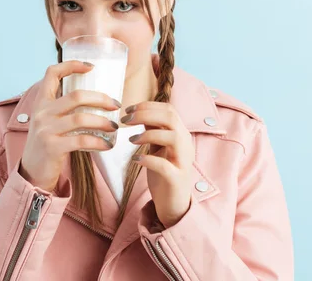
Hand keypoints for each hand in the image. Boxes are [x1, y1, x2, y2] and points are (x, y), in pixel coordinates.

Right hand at [19, 60, 121, 191]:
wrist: (32, 171)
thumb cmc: (48, 143)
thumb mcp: (49, 120)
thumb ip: (63, 108)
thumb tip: (96, 98)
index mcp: (41, 102)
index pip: (51, 74)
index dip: (71, 65)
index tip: (91, 67)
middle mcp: (41, 113)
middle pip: (76, 96)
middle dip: (101, 98)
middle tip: (116, 105)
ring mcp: (45, 130)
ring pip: (81, 118)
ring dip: (103, 122)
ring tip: (113, 126)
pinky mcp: (52, 147)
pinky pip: (81, 141)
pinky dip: (98, 142)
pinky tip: (107, 144)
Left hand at [121, 102, 194, 227]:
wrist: (174, 204)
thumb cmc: (164, 174)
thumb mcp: (158, 147)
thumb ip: (153, 130)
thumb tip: (138, 112)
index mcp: (181, 134)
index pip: (169, 110)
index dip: (148, 106)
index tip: (128, 110)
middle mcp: (186, 145)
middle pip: (171, 118)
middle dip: (146, 114)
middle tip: (126, 120)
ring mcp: (183, 162)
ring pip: (173, 137)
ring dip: (148, 134)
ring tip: (131, 140)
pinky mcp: (176, 179)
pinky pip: (165, 165)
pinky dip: (148, 159)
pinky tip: (135, 160)